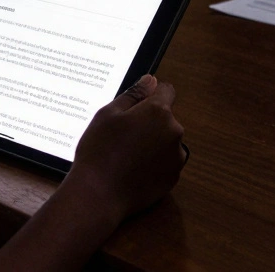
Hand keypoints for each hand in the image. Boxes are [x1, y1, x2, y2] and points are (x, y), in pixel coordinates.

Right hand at [64, 75, 185, 224]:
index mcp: (158, 112)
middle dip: (149, 121)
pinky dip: (153, 163)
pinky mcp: (173, 178)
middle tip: (122, 134)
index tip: (135, 106)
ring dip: (153, 143)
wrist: (99, 195)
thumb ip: (134, 94)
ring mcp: (176, 157)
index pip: (166, 91)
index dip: (150, 95)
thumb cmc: (99, 151)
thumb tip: (150, 81)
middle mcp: (174, 132)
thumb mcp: (108, 114)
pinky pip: (165, 162)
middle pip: (165, 118)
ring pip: (166, 141)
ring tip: (126, 155)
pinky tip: (132, 169)